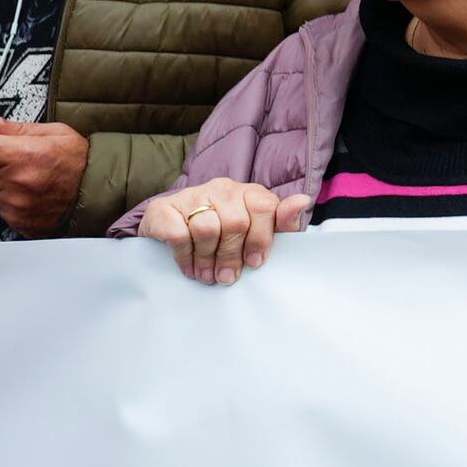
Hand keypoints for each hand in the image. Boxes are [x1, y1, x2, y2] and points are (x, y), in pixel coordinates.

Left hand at [0, 117, 90, 236]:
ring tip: (22, 176)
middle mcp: (19, 183)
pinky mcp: (18, 221)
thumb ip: (13, 128)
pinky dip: (7, 199)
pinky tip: (27, 192)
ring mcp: (17, 205)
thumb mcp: (53, 132)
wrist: (101, 194)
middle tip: (4, 158)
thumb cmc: (81, 162)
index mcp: (26, 156)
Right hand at [139, 177, 297, 285]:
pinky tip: (189, 266)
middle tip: (227, 278)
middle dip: (232, 256)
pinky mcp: (164, 208)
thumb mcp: (260, 231)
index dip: (260, 238)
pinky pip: (179, 234)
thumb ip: (283, 222)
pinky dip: (185, 256)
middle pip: (235, 222)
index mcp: (250, 192)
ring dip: (208, 260)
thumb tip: (302, 200)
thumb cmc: (228, 236)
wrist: (175, 229)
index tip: (255, 262)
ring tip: (208, 275)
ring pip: (207, 228)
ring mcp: (192, 195)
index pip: (263, 207)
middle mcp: (222, 188)